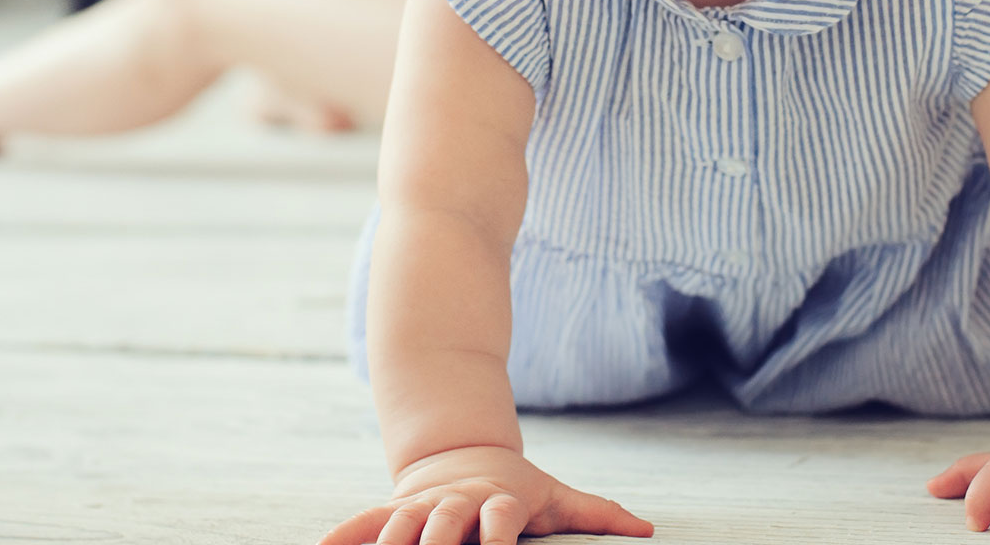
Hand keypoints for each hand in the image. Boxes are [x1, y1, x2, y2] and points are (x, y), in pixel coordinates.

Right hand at [318, 445, 652, 544]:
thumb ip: (598, 514)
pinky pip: (362, 522)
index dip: (499, 537)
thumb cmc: (518, 490)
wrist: (466, 453)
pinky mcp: (394, 509)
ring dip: (387, 541)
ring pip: (400, 524)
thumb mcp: (558, 498)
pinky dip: (341, 535)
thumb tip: (648, 528)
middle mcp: (457, 504)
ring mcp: (422, 506)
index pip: (500, 521)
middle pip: (444, 525)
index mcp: (498, 504)